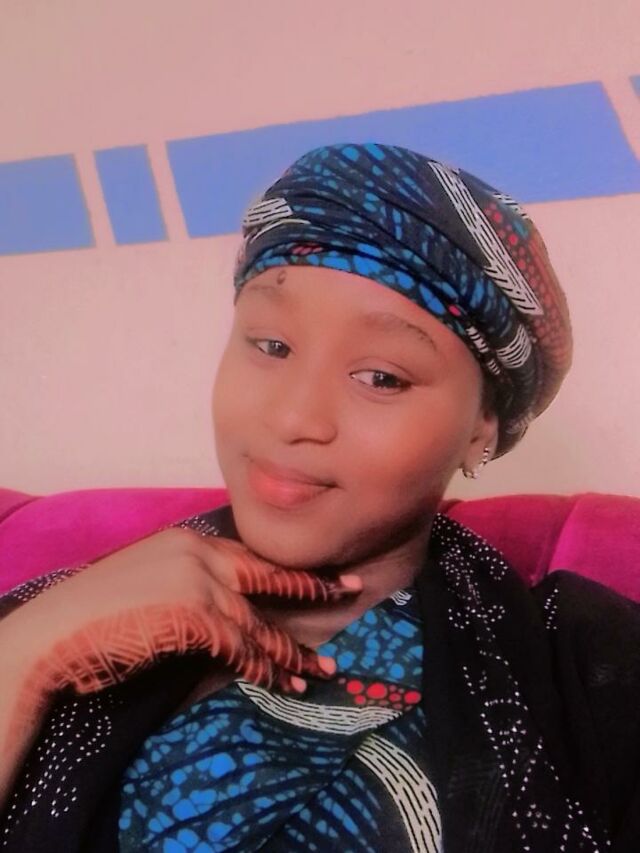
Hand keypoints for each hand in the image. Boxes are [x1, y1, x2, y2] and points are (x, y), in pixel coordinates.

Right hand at [16, 528, 360, 699]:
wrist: (53, 633)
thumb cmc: (93, 612)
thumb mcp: (145, 578)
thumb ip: (185, 580)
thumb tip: (218, 603)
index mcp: (187, 540)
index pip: (249, 555)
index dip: (286, 568)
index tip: (319, 573)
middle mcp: (199, 555)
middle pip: (269, 576)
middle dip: (314, 587)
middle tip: (352, 590)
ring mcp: (199, 583)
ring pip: (261, 621)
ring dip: (293, 651)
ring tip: (324, 669)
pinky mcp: (195, 617)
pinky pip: (244, 648)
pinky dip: (268, 669)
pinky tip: (287, 684)